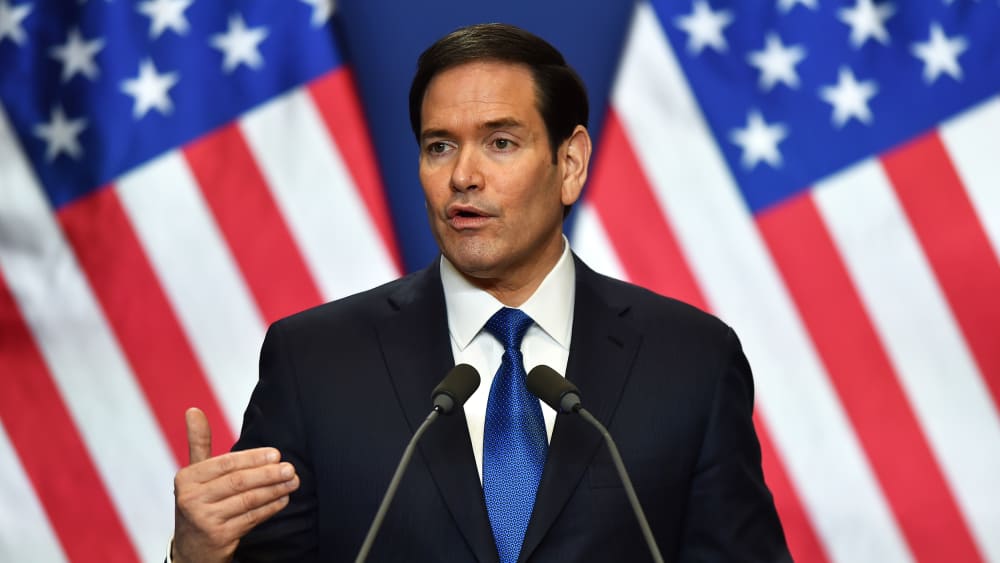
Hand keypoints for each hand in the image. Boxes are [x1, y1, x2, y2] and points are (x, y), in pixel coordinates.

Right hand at [172, 408, 299, 562]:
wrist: (192, 548)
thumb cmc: (199, 502)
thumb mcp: (194, 475)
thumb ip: (198, 443)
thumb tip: (194, 409)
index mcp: (186, 478)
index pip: (225, 464)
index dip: (252, 458)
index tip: (276, 454)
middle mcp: (191, 499)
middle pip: (238, 482)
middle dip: (268, 474)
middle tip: (290, 468)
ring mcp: (204, 520)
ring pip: (247, 500)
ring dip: (274, 490)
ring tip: (293, 482)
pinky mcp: (218, 537)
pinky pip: (250, 518)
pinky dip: (269, 508)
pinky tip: (283, 499)